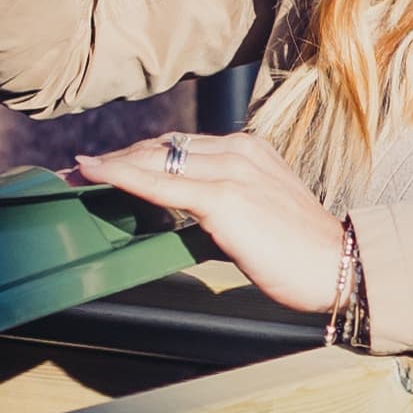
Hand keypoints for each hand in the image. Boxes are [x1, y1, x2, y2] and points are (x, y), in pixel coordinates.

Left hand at [88, 125, 348, 319]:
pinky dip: (121, 176)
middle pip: (161, 147)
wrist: (340, 266)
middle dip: (116, 157)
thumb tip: (187, 218)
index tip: (105, 165)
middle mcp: (238, 150)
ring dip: (109, 165)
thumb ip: (226, 204)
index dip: (138, 155)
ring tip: (73, 174)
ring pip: (155, 160)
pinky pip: (161, 184)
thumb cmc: (304, 253)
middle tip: (74, 170)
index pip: (180, 146)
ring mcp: (230, 170)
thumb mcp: (262, 213)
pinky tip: (93, 173)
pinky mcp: (223, 197)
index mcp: (249, 150)